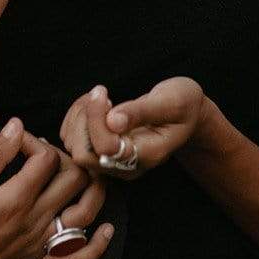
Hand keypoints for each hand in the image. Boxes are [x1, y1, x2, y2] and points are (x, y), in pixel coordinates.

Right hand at [0, 119, 111, 258]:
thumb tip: (18, 126)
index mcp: (14, 202)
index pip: (46, 159)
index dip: (35, 141)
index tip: (18, 140)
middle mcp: (34, 223)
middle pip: (73, 180)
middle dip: (63, 157)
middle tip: (42, 153)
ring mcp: (39, 245)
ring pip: (84, 213)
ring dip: (89, 189)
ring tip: (80, 171)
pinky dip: (96, 245)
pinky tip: (106, 229)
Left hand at [61, 79, 207, 178]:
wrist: (186, 114)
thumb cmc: (182, 105)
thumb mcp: (171, 102)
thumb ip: (141, 112)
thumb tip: (112, 120)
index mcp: (147, 155)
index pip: (106, 148)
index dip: (96, 119)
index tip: (103, 92)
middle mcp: (126, 167)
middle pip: (83, 154)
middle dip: (84, 119)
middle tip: (101, 93)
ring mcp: (112, 162)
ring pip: (74, 146)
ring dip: (79, 115)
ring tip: (100, 95)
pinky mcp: (101, 153)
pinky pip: (72, 138)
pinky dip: (76, 116)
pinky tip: (93, 103)